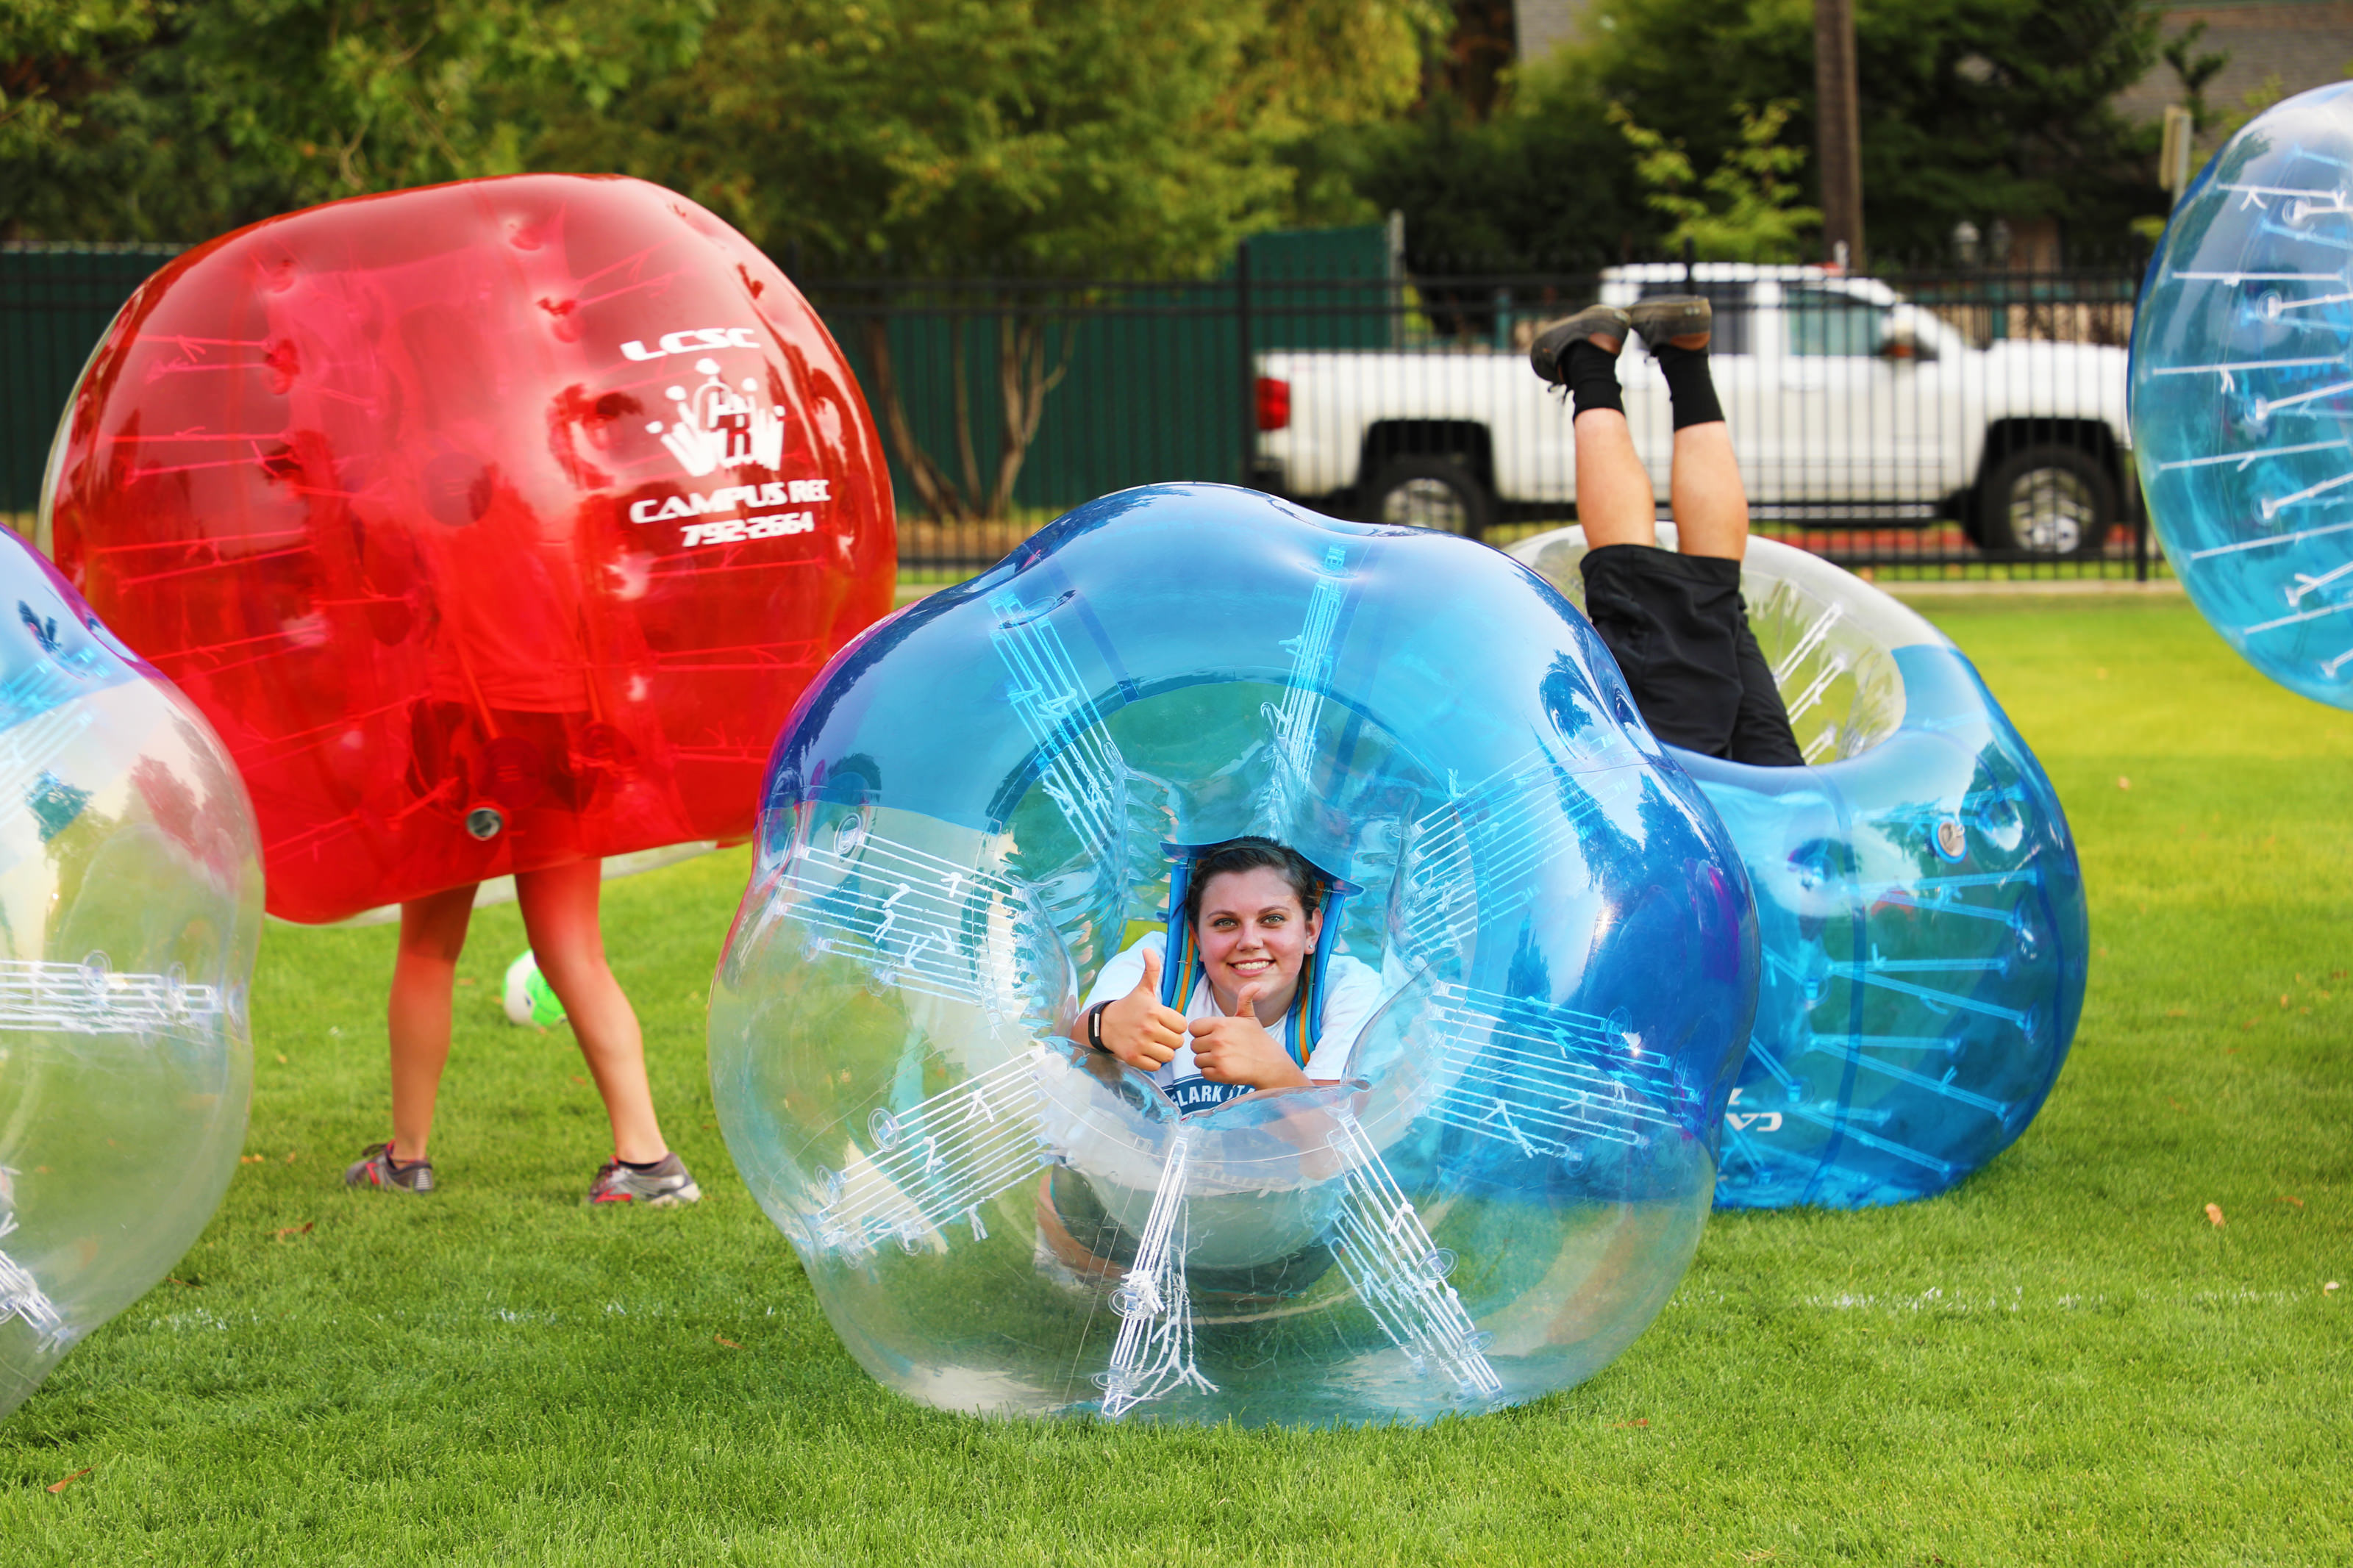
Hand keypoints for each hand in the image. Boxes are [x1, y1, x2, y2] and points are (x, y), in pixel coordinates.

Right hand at [1099, 946, 1186, 1071]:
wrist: (1104, 1025)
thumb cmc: (1129, 1006)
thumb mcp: (1142, 989)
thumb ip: (1151, 970)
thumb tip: (1148, 949)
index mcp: (1155, 1011)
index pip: (1182, 1025)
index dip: (1176, 1025)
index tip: (1166, 1022)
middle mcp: (1148, 1028)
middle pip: (1178, 1042)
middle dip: (1171, 1040)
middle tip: (1161, 1034)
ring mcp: (1140, 1045)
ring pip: (1169, 1056)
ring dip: (1164, 1052)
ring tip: (1155, 1044)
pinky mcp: (1133, 1059)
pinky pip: (1156, 1067)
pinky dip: (1153, 1062)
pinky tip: (1147, 1052)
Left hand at [1187, 982, 1308, 1090]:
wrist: (1271, 1064)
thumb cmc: (1258, 1040)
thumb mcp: (1250, 1018)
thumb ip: (1245, 1000)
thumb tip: (1256, 985)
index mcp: (1221, 1024)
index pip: (1193, 1028)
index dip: (1201, 1033)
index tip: (1214, 1037)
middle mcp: (1218, 1039)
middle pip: (1194, 1045)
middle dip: (1205, 1048)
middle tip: (1222, 1050)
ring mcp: (1219, 1057)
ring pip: (1197, 1060)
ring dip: (1208, 1062)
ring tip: (1225, 1059)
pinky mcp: (1221, 1073)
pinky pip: (1204, 1073)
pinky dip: (1212, 1074)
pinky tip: (1226, 1069)